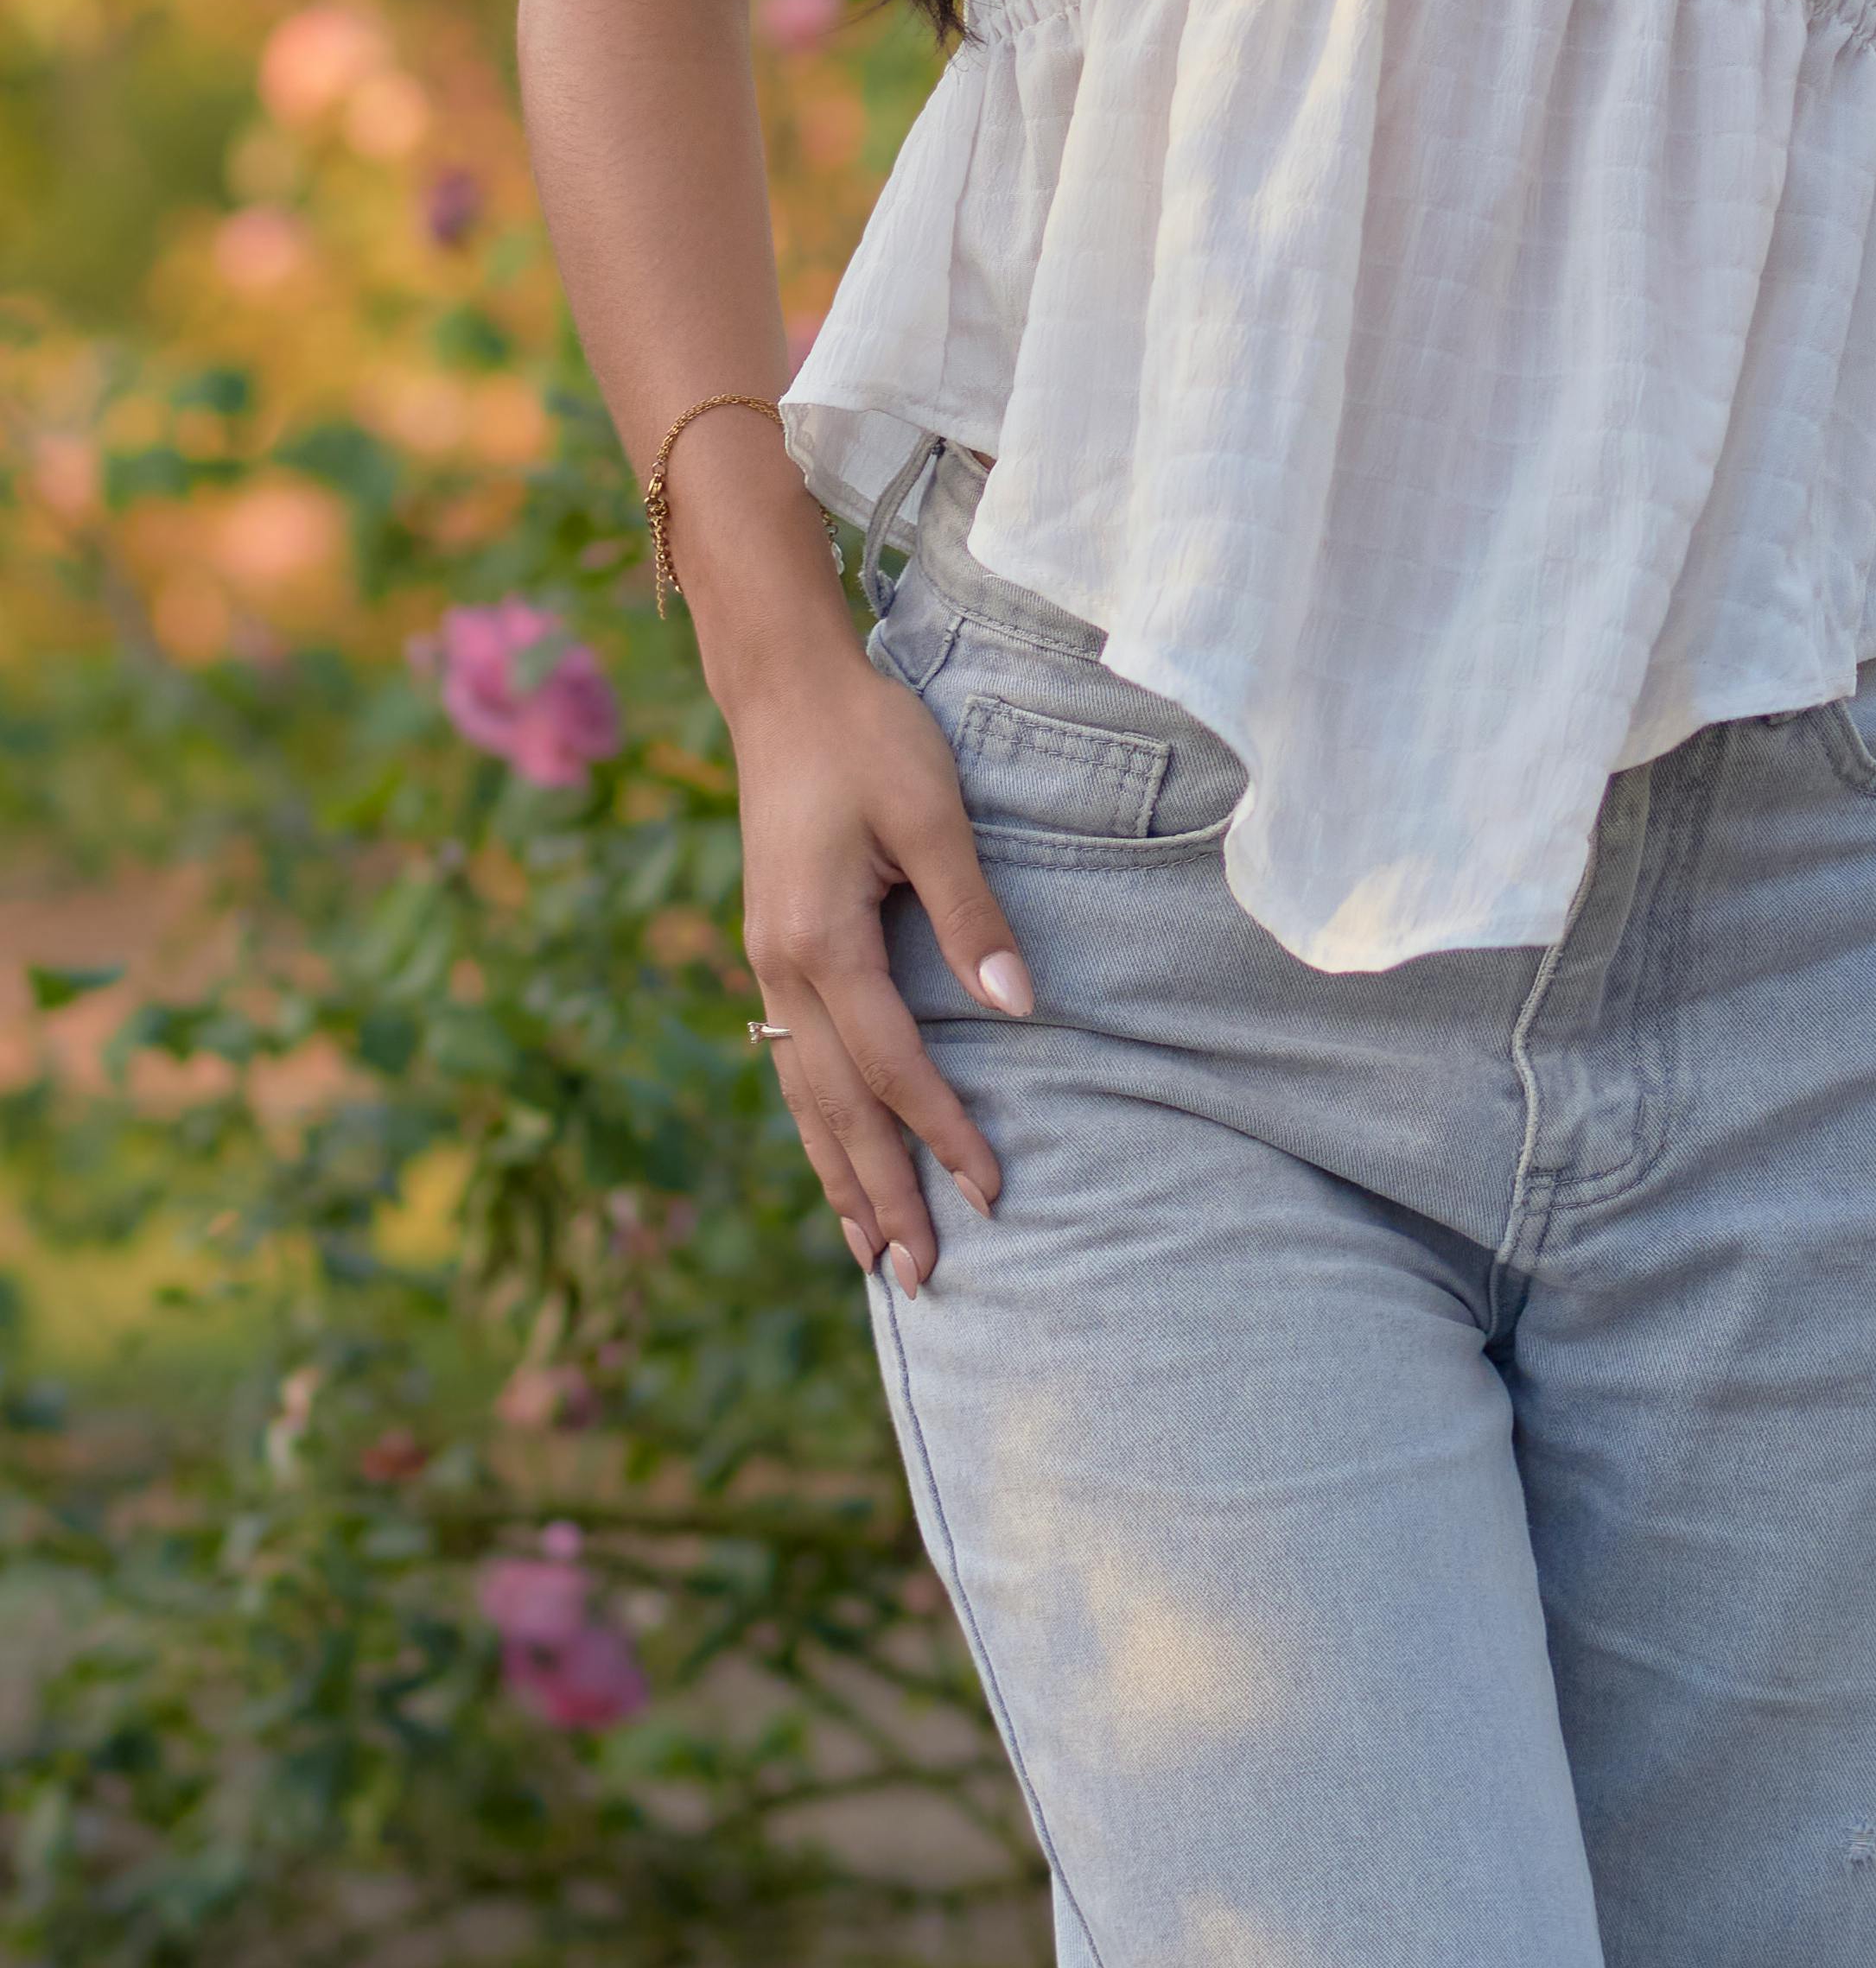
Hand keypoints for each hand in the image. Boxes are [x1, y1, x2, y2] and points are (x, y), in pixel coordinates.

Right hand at [734, 649, 1031, 1294]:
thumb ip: (970, 910)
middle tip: (923, 1276)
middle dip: (881, 1193)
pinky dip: (818, 1124)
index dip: (943, 1131)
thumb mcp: (931, 812)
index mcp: (818, 941)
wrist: (786, 690)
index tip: (992, 1190)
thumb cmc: (869, 737)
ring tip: (874, 1255)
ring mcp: (768, 963)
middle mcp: (781, 968)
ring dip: (841, 1177)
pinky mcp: (773, 951)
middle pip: (836, 1107)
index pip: (891, 1065)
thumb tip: (1016, 1007)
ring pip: (804, 1097)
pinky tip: (837, 1162)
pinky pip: (794, 1062)